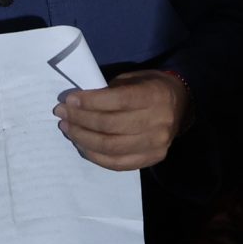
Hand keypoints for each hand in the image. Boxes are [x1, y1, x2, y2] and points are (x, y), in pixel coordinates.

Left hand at [56, 70, 187, 171]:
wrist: (180, 106)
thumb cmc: (150, 87)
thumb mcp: (133, 80)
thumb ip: (110, 91)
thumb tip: (78, 103)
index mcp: (153, 96)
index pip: (117, 101)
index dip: (90, 102)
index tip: (69, 100)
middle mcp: (157, 122)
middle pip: (110, 126)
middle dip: (80, 120)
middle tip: (62, 113)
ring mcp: (156, 145)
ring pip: (111, 147)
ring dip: (83, 138)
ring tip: (68, 129)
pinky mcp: (151, 159)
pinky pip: (117, 164)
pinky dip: (95, 156)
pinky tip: (82, 145)